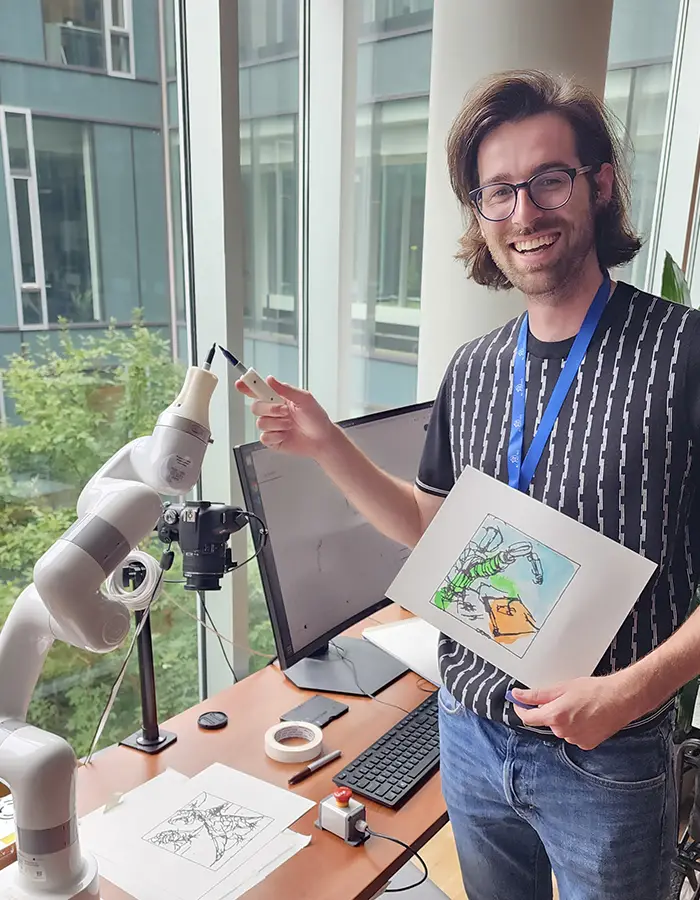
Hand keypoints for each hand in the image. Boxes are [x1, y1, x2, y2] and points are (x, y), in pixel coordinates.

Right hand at [235, 375, 334, 458]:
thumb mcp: (305, 399)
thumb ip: (286, 389)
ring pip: (260, 422)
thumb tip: (270, 380)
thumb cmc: (316, 418)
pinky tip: (286, 434)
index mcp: (279, 399)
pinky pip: (264, 437)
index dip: (247, 387)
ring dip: (277, 423)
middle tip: (285, 411)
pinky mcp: (272, 440)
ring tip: (290, 424)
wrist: (322, 439)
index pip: (258, 391)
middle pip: (255, 407)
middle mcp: (273, 412)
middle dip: (270, 409)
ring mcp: (272, 426)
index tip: (240, 383)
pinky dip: (276, 435)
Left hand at [511, 673, 639, 749]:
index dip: (521, 709)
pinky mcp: (587, 744)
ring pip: (561, 728)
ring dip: (564, 719)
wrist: (621, 699)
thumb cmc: (594, 691)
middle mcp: (563, 731)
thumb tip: (518, 695)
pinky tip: (587, 716)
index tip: (518, 702)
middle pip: (547, 721)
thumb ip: (537, 694)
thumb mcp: (562, 687)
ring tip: (580, 706)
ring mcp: (575, 739)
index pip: (528, 718)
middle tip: (564, 698)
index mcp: (555, 716)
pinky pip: (574, 735)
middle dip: (550, 710)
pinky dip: (576, 726)